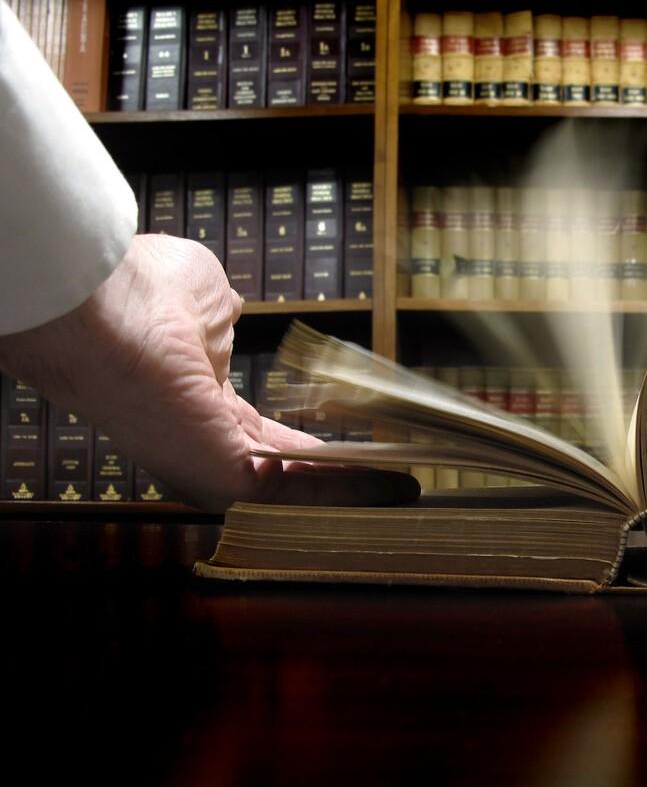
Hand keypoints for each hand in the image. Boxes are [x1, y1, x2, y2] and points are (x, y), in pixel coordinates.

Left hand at [0, 234, 418, 511]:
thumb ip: (224, 318)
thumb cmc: (138, 293)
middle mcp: (206, 444)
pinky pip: (292, 493)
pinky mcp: (220, 477)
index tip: (357, 444)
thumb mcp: (204, 297)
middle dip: (342, 480)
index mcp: (199, 404)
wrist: (101, 307)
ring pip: (295, 492)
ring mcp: (212, 466)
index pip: (265, 437)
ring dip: (353, 493)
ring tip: (406, 492)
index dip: (312, 444)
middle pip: (287, 474)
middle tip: (395, 482)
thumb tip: (231, 316)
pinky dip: (345, 492)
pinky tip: (389, 487)